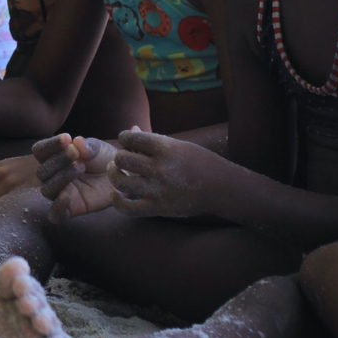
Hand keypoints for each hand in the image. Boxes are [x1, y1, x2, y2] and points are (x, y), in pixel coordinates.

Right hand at [34, 133, 117, 221]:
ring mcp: (61, 193)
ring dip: (61, 177)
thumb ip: (88, 146)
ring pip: (47, 190)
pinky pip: (55, 214)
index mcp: (54, 157)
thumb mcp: (98, 149)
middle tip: (76, 152)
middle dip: (58, 160)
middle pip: (42, 171)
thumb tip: (76, 142)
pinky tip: (66, 196)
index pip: (40, 151)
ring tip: (81, 167)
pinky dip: (57, 207)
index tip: (67, 138)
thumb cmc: (106, 159)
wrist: (123, 176)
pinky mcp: (72, 209)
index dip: (50, 145)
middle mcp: (53, 176)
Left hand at [107, 129, 227, 219]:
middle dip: (119, 156)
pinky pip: (129, 208)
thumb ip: (153, 139)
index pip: (131, 138)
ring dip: (114, 175)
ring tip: (116, 171)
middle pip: (122, 159)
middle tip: (123, 158)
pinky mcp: (159, 208)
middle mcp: (161, 168)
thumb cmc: (200, 162)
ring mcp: (159, 190)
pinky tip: (116, 194)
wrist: (223, 188)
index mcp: (166, 149)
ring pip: (121, 181)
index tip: (127, 141)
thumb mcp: (179, 146)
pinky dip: (118, 202)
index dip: (124, 137)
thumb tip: (130, 129)